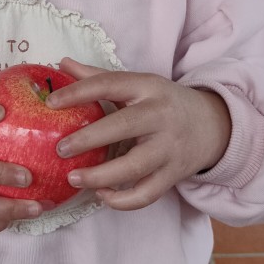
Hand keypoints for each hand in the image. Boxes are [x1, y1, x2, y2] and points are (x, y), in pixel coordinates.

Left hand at [44, 58, 230, 210]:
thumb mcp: (138, 84)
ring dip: (100, 176)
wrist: (213, 125)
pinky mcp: (173, 175)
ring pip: (134, 167)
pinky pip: (146, 194)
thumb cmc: (163, 103)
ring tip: (72, 178)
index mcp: (148, 87)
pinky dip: (122, 200)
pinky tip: (100, 195)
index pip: (110, 84)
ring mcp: (169, 148)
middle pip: (123, 127)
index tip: (51, 103)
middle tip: (59, 149)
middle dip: (88, 139)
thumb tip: (61, 63)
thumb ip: (99, 76)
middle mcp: (160, 115)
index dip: (78, 92)